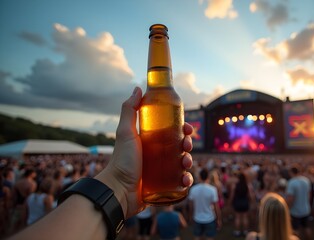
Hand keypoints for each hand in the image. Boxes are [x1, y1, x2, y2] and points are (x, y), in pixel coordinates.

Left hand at [96, 86, 193, 217]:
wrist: (118, 190)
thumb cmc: (121, 160)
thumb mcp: (125, 132)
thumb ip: (129, 110)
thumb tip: (138, 89)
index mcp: (151, 141)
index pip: (171, 131)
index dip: (182, 128)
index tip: (187, 128)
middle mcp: (157, 154)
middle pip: (179, 146)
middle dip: (187, 145)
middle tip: (186, 146)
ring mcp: (161, 170)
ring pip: (182, 163)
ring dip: (188, 161)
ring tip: (185, 163)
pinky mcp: (164, 185)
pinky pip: (179, 181)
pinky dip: (186, 179)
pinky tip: (185, 179)